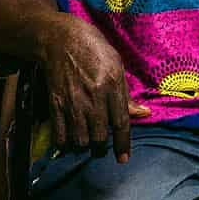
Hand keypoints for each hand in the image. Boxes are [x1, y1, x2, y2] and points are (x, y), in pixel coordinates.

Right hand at [41, 15, 134, 162]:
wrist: (62, 40)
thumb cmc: (95, 50)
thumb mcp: (117, 66)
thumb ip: (127, 95)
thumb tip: (143, 114)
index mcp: (112, 86)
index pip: (121, 123)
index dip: (123, 145)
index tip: (123, 159)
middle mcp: (94, 98)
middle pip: (99, 137)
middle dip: (101, 149)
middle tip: (102, 148)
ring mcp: (73, 103)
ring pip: (80, 141)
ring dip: (84, 147)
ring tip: (87, 143)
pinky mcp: (55, 105)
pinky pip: (60, 136)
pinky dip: (65, 144)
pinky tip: (69, 141)